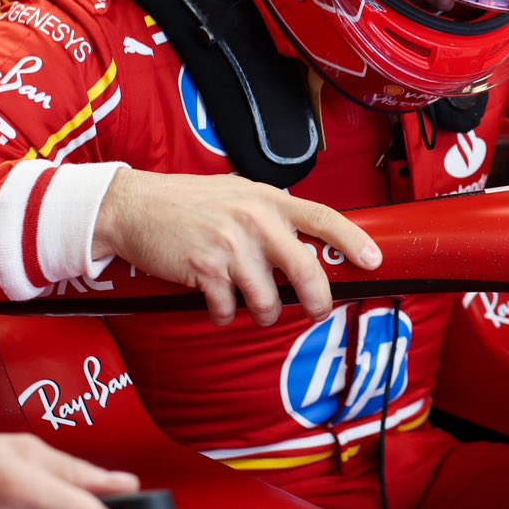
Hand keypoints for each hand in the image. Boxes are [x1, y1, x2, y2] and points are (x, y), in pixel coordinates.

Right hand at [92, 170, 381, 326]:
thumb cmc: (188, 202)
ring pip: (267, 300)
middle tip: (316, 312)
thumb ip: (270, 214)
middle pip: (306, 269)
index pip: (323, 217)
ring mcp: (230, 245)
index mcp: (269, 199)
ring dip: (263, 313)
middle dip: (317, 300)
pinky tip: (217, 304)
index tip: (374, 260)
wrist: (134, 206)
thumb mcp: (238, 193)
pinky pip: (229, 310)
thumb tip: (304, 243)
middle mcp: (255, 220)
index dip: (353, 240)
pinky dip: (225, 315)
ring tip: (252, 307)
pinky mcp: (205, 269)